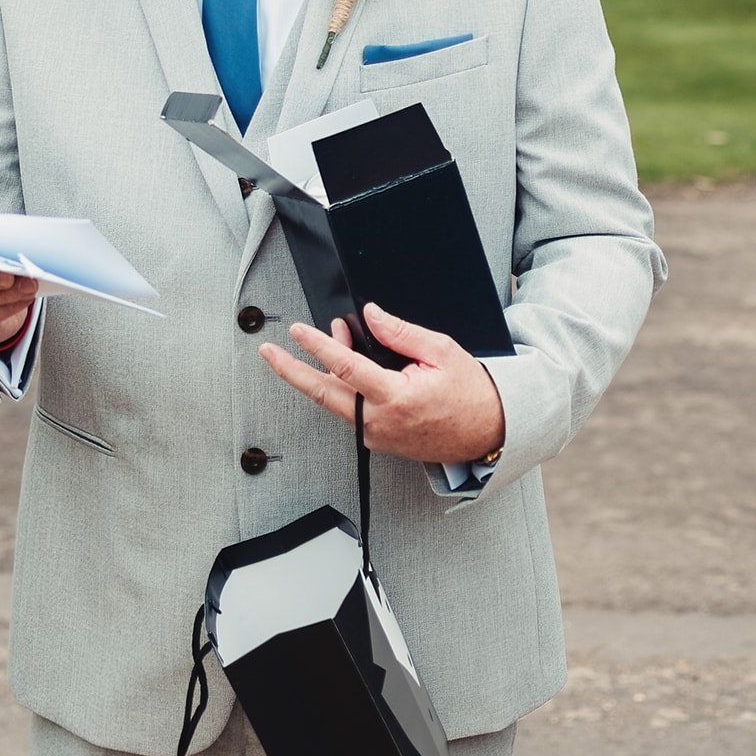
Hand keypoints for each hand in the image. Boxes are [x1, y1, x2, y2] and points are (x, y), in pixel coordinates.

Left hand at [259, 302, 504, 466]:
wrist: (488, 433)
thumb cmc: (470, 393)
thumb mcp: (441, 351)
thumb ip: (401, 333)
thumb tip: (370, 315)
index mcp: (396, 398)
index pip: (345, 368)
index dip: (317, 346)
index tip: (297, 331)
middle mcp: (380, 422)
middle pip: (323, 394)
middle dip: (291, 371)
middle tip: (267, 352)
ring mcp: (377, 435)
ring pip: (336, 401)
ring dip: (323, 370)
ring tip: (329, 337)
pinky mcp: (378, 440)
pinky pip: (351, 409)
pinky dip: (343, 385)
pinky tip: (347, 362)